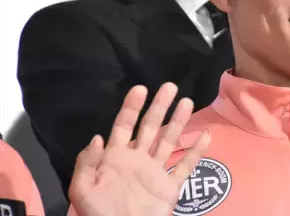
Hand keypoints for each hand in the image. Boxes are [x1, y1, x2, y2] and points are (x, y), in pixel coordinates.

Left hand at [68, 83, 210, 215]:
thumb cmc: (101, 215)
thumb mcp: (83, 190)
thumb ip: (87, 163)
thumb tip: (98, 137)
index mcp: (115, 158)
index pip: (124, 126)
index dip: (131, 107)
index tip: (140, 89)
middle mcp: (137, 160)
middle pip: (150, 127)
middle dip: (159, 106)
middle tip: (170, 86)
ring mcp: (155, 172)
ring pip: (169, 140)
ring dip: (178, 121)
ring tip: (187, 102)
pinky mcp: (169, 186)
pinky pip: (185, 165)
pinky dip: (197, 151)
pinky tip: (206, 136)